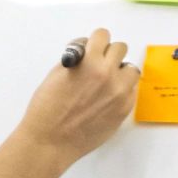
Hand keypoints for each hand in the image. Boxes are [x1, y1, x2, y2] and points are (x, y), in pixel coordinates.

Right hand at [16, 29, 139, 163]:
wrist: (50, 141)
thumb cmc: (47, 110)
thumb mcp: (57, 74)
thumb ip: (78, 59)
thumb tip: (88, 53)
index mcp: (89, 62)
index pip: (102, 35)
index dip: (95, 42)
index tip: (92, 48)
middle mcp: (108, 75)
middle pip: (120, 48)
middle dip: (108, 54)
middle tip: (98, 65)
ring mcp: (119, 93)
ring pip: (131, 69)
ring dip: (120, 71)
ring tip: (107, 82)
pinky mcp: (124, 109)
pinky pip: (131, 90)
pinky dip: (122, 90)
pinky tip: (107, 98)